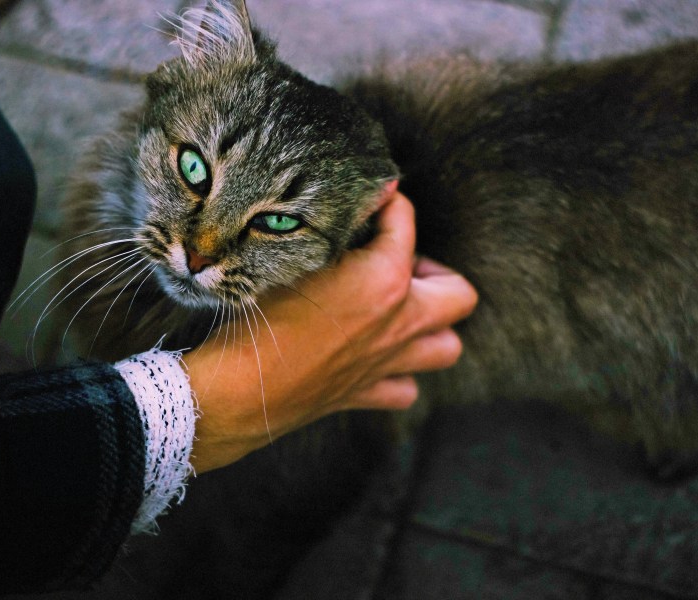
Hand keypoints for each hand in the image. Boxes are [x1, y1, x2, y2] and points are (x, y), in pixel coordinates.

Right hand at [184, 191, 477, 472]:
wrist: (237, 387)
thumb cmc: (258, 317)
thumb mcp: (291, 258)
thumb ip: (330, 231)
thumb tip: (348, 209)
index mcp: (385, 279)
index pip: (405, 221)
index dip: (388, 203)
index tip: (372, 202)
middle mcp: (399, 323)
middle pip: (459, 295)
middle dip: (437, 274)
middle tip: (402, 265)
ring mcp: (387, 363)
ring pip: (446, 348)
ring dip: (432, 326)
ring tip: (401, 312)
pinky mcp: (366, 394)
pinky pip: (406, 388)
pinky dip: (401, 372)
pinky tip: (376, 357)